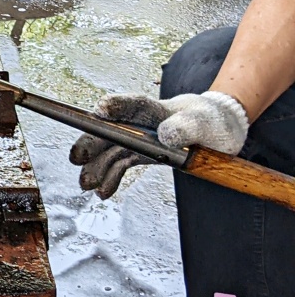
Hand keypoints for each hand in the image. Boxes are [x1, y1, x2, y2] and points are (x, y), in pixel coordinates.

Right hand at [69, 91, 248, 198]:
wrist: (218, 132)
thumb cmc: (212, 121)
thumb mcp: (205, 124)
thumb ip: (186, 127)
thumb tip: (165, 135)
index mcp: (156, 110)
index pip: (134, 105)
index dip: (116, 106)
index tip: (99, 111)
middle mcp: (140, 123)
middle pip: (111, 130)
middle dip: (92, 142)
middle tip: (77, 157)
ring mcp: (138, 139)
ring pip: (111, 150)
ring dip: (96, 166)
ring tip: (86, 183)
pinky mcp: (141, 153)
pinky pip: (120, 165)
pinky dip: (110, 177)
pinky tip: (102, 190)